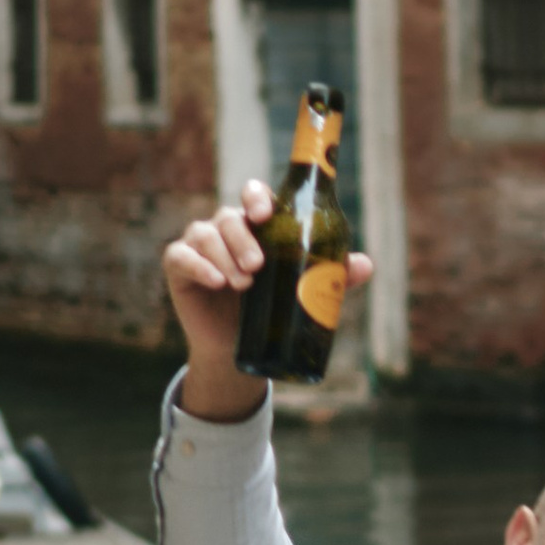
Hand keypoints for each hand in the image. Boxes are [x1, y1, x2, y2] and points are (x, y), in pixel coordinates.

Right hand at [163, 183, 373, 423]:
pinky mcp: (179, 266)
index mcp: (256, 225)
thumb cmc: (273, 309)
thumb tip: (365, 264)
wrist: (239, 348)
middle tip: (258, 266)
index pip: (254, 196)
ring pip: (206, 234)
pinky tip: (215, 281)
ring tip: (243, 284)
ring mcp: (200, 244)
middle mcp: (226, 228)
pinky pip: (180, 256)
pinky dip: (199, 266)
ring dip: (225, 256)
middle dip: (244, 238)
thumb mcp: (303, 290)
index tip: (267, 213)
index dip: (258, 197)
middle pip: (230, 217)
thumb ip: (332, 275)